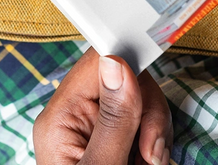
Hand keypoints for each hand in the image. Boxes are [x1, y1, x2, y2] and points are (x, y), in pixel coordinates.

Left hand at [33, 49, 171, 164]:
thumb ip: (113, 119)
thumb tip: (117, 63)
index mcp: (60, 117)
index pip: (97, 63)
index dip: (130, 70)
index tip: (149, 97)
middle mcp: (76, 117)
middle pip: (129, 82)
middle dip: (150, 116)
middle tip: (150, 154)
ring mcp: (97, 129)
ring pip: (144, 106)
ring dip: (157, 136)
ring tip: (150, 163)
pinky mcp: (115, 143)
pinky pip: (147, 128)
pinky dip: (156, 147)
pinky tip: (150, 162)